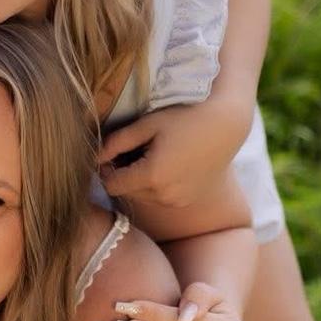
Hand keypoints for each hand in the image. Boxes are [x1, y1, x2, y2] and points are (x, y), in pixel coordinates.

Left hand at [98, 103, 228, 205]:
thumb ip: (117, 142)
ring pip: (141, 197)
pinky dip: (156, 186)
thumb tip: (94, 156)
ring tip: (152, 156)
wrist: (226, 126)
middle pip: (126, 192)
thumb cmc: (185, 118)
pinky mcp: (185, 202)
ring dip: (139, 181)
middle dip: (123, 175)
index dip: (106, 170)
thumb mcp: (147, 124)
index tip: (111, 154)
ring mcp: (176, 201)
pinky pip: (159, 198)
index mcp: (152, 176)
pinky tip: (168, 164)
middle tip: (132, 151)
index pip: (111, 185)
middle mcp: (164, 195)